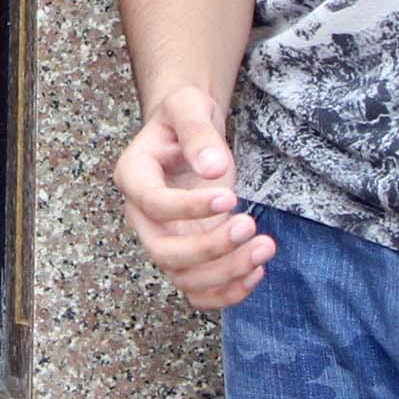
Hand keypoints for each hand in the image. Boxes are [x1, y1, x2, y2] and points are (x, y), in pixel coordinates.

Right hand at [113, 84, 274, 308]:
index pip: (154, 204)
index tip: (231, 197)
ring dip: (226, 273)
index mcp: (133, 176)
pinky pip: (198, 290)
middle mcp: (141, 216)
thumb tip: (213, 168)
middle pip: (164, 252)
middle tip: (249, 226)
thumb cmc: (183, 116)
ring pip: (184, 277)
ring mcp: (162, 239)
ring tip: (265, 248)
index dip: (189, 208)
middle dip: (209, 248)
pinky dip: (226, 292)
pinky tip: (257, 271)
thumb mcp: (188, 106)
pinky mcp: (186, 255)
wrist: (187, 131)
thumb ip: (198, 133)